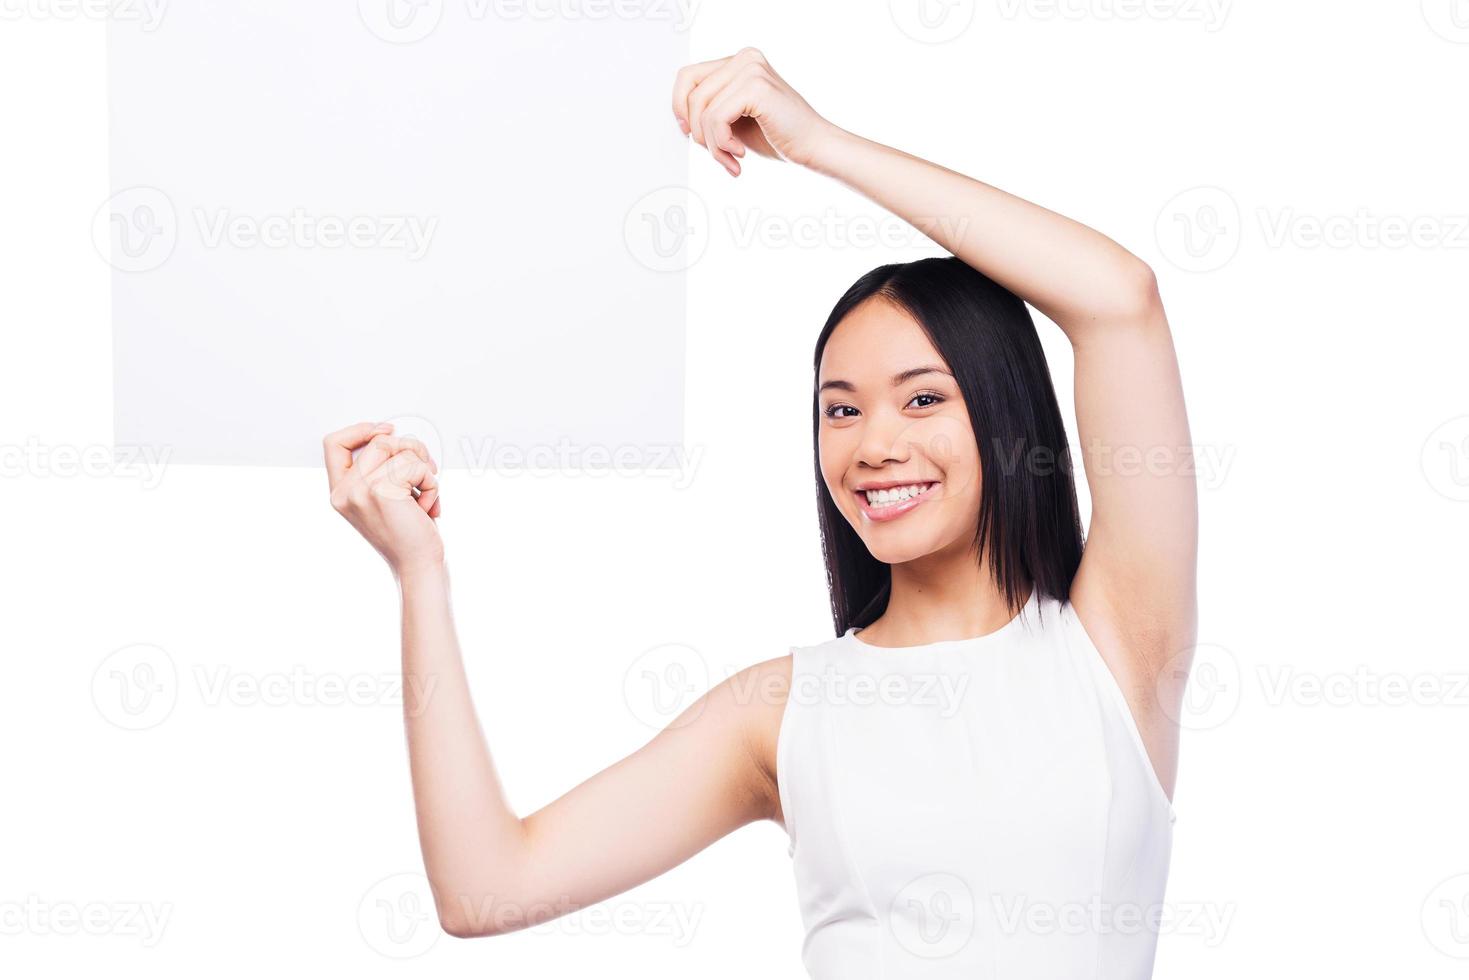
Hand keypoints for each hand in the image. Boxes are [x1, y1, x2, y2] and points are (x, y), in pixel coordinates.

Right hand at [323, 421, 443, 575]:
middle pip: (379, 441)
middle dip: (412, 450)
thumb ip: (378, 470)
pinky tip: (428, 507)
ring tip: (424, 496)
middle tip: (426, 473)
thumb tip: (394, 436)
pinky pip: (417, 467)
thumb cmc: (407, 535)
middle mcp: (345, 491)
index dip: (361, 429)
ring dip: (425, 471)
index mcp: (340, 492)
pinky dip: (432, 485)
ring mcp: (360, 491)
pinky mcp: (382, 492)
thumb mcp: (382, 499)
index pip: (334, 443)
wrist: (417, 567)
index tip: (387, 431)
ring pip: (401, 450)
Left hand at [671, 47, 834, 175]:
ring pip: (702, 110)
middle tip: (717, 153)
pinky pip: (716, 119)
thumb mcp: (735, 118)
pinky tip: (740, 154)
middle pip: (691, 93)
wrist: (814, 147)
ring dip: (713, 145)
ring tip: (731, 159)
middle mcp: (744, 58)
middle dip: (698, 132)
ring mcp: (750, 69)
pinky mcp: (756, 87)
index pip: (687, 76)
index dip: (679, 107)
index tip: (690, 134)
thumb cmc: (778, 136)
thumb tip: (680, 117)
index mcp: (739, 61)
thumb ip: (711, 109)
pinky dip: (722, 143)